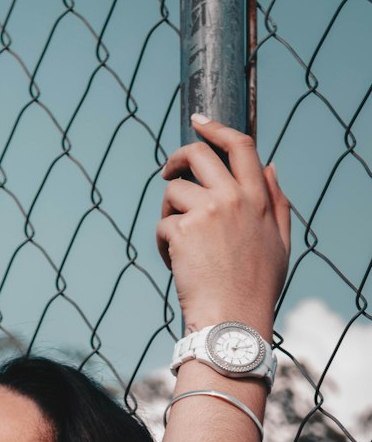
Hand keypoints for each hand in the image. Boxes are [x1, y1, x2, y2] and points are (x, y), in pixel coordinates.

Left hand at [156, 116, 290, 338]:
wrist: (232, 320)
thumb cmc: (255, 287)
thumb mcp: (280, 242)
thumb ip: (277, 201)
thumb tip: (270, 165)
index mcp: (260, 198)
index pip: (241, 146)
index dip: (216, 128)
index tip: (199, 121)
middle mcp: (235, 198)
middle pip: (199, 155)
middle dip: (177, 159)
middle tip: (167, 172)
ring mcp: (208, 212)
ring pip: (174, 192)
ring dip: (169, 215)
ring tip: (178, 245)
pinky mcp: (183, 230)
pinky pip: (162, 224)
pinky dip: (162, 243)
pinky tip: (175, 265)